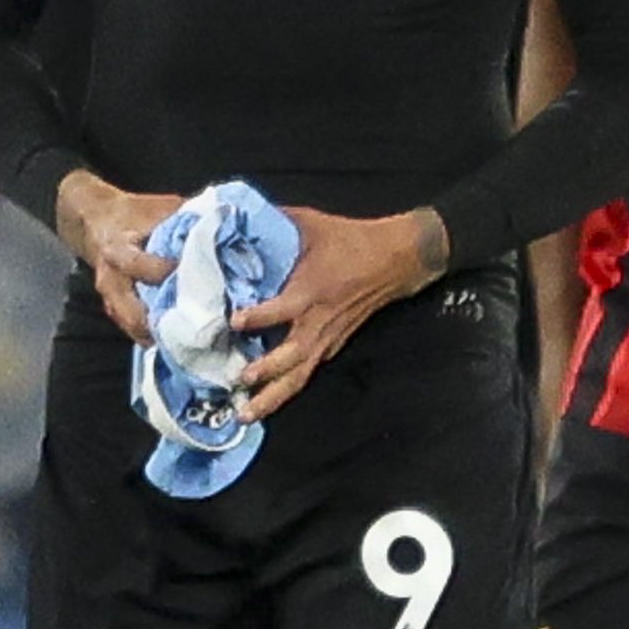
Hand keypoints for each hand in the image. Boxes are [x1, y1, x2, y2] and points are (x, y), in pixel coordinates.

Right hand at [53, 169, 183, 343]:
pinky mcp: (114, 307)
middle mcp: (110, 278)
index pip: (140, 266)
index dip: (166, 271)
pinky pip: (132, 328)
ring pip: (131, 325)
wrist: (96, 220)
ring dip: (159, 335)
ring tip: (190, 342)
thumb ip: (186, 221)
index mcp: (117, 250)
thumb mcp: (157, 208)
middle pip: (131, 311)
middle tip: (196, 329)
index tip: (197, 275)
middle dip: (162, 323)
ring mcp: (110, 296)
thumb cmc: (132, 214)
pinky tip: (178, 341)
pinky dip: (154, 335)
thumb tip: (226, 228)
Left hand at [228, 204, 444, 421]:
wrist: (397, 258)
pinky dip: (287, 388)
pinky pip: (308, 371)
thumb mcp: (311, 223)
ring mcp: (328, 337)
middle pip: (293, 356)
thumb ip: (273, 223)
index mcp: (312, 290)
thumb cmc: (349, 239)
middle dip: (267, 373)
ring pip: (300, 374)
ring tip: (245, 414)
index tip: (234, 322)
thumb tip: (231, 213)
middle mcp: (319, 320)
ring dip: (273, 396)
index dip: (260, 317)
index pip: (284, 309)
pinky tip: (265, 402)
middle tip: (240, 384)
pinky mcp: (334, 344)